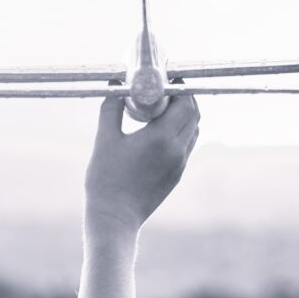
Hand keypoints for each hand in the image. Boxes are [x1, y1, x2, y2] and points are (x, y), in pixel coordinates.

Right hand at [83, 89, 200, 234]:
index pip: (185, 103)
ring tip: (162, 109)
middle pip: (194, 115)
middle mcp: (177, 150)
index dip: (180, 87)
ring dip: (184, 115)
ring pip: (193, 131)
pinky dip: (180, 132)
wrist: (114, 219)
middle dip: (183, 98)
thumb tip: (115, 85)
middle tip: (164, 90)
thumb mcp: (104, 139)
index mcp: (161, 138)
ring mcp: (179, 165)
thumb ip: (111, 108)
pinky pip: (186, 146)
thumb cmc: (105, 180)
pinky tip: (160, 131)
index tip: (167, 78)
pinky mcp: (176, 176)